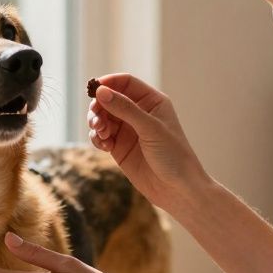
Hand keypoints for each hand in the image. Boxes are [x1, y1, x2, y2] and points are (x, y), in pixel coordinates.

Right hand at [88, 73, 205, 211]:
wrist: (177, 190)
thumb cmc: (173, 155)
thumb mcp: (150, 128)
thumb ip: (125, 109)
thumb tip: (101, 92)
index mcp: (152, 101)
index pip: (125, 82)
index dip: (109, 83)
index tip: (94, 90)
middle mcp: (138, 113)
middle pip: (109, 99)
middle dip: (99, 107)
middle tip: (96, 120)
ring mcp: (128, 130)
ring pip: (102, 117)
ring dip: (96, 123)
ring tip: (102, 135)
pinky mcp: (119, 148)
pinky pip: (101, 136)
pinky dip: (98, 138)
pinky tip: (104, 146)